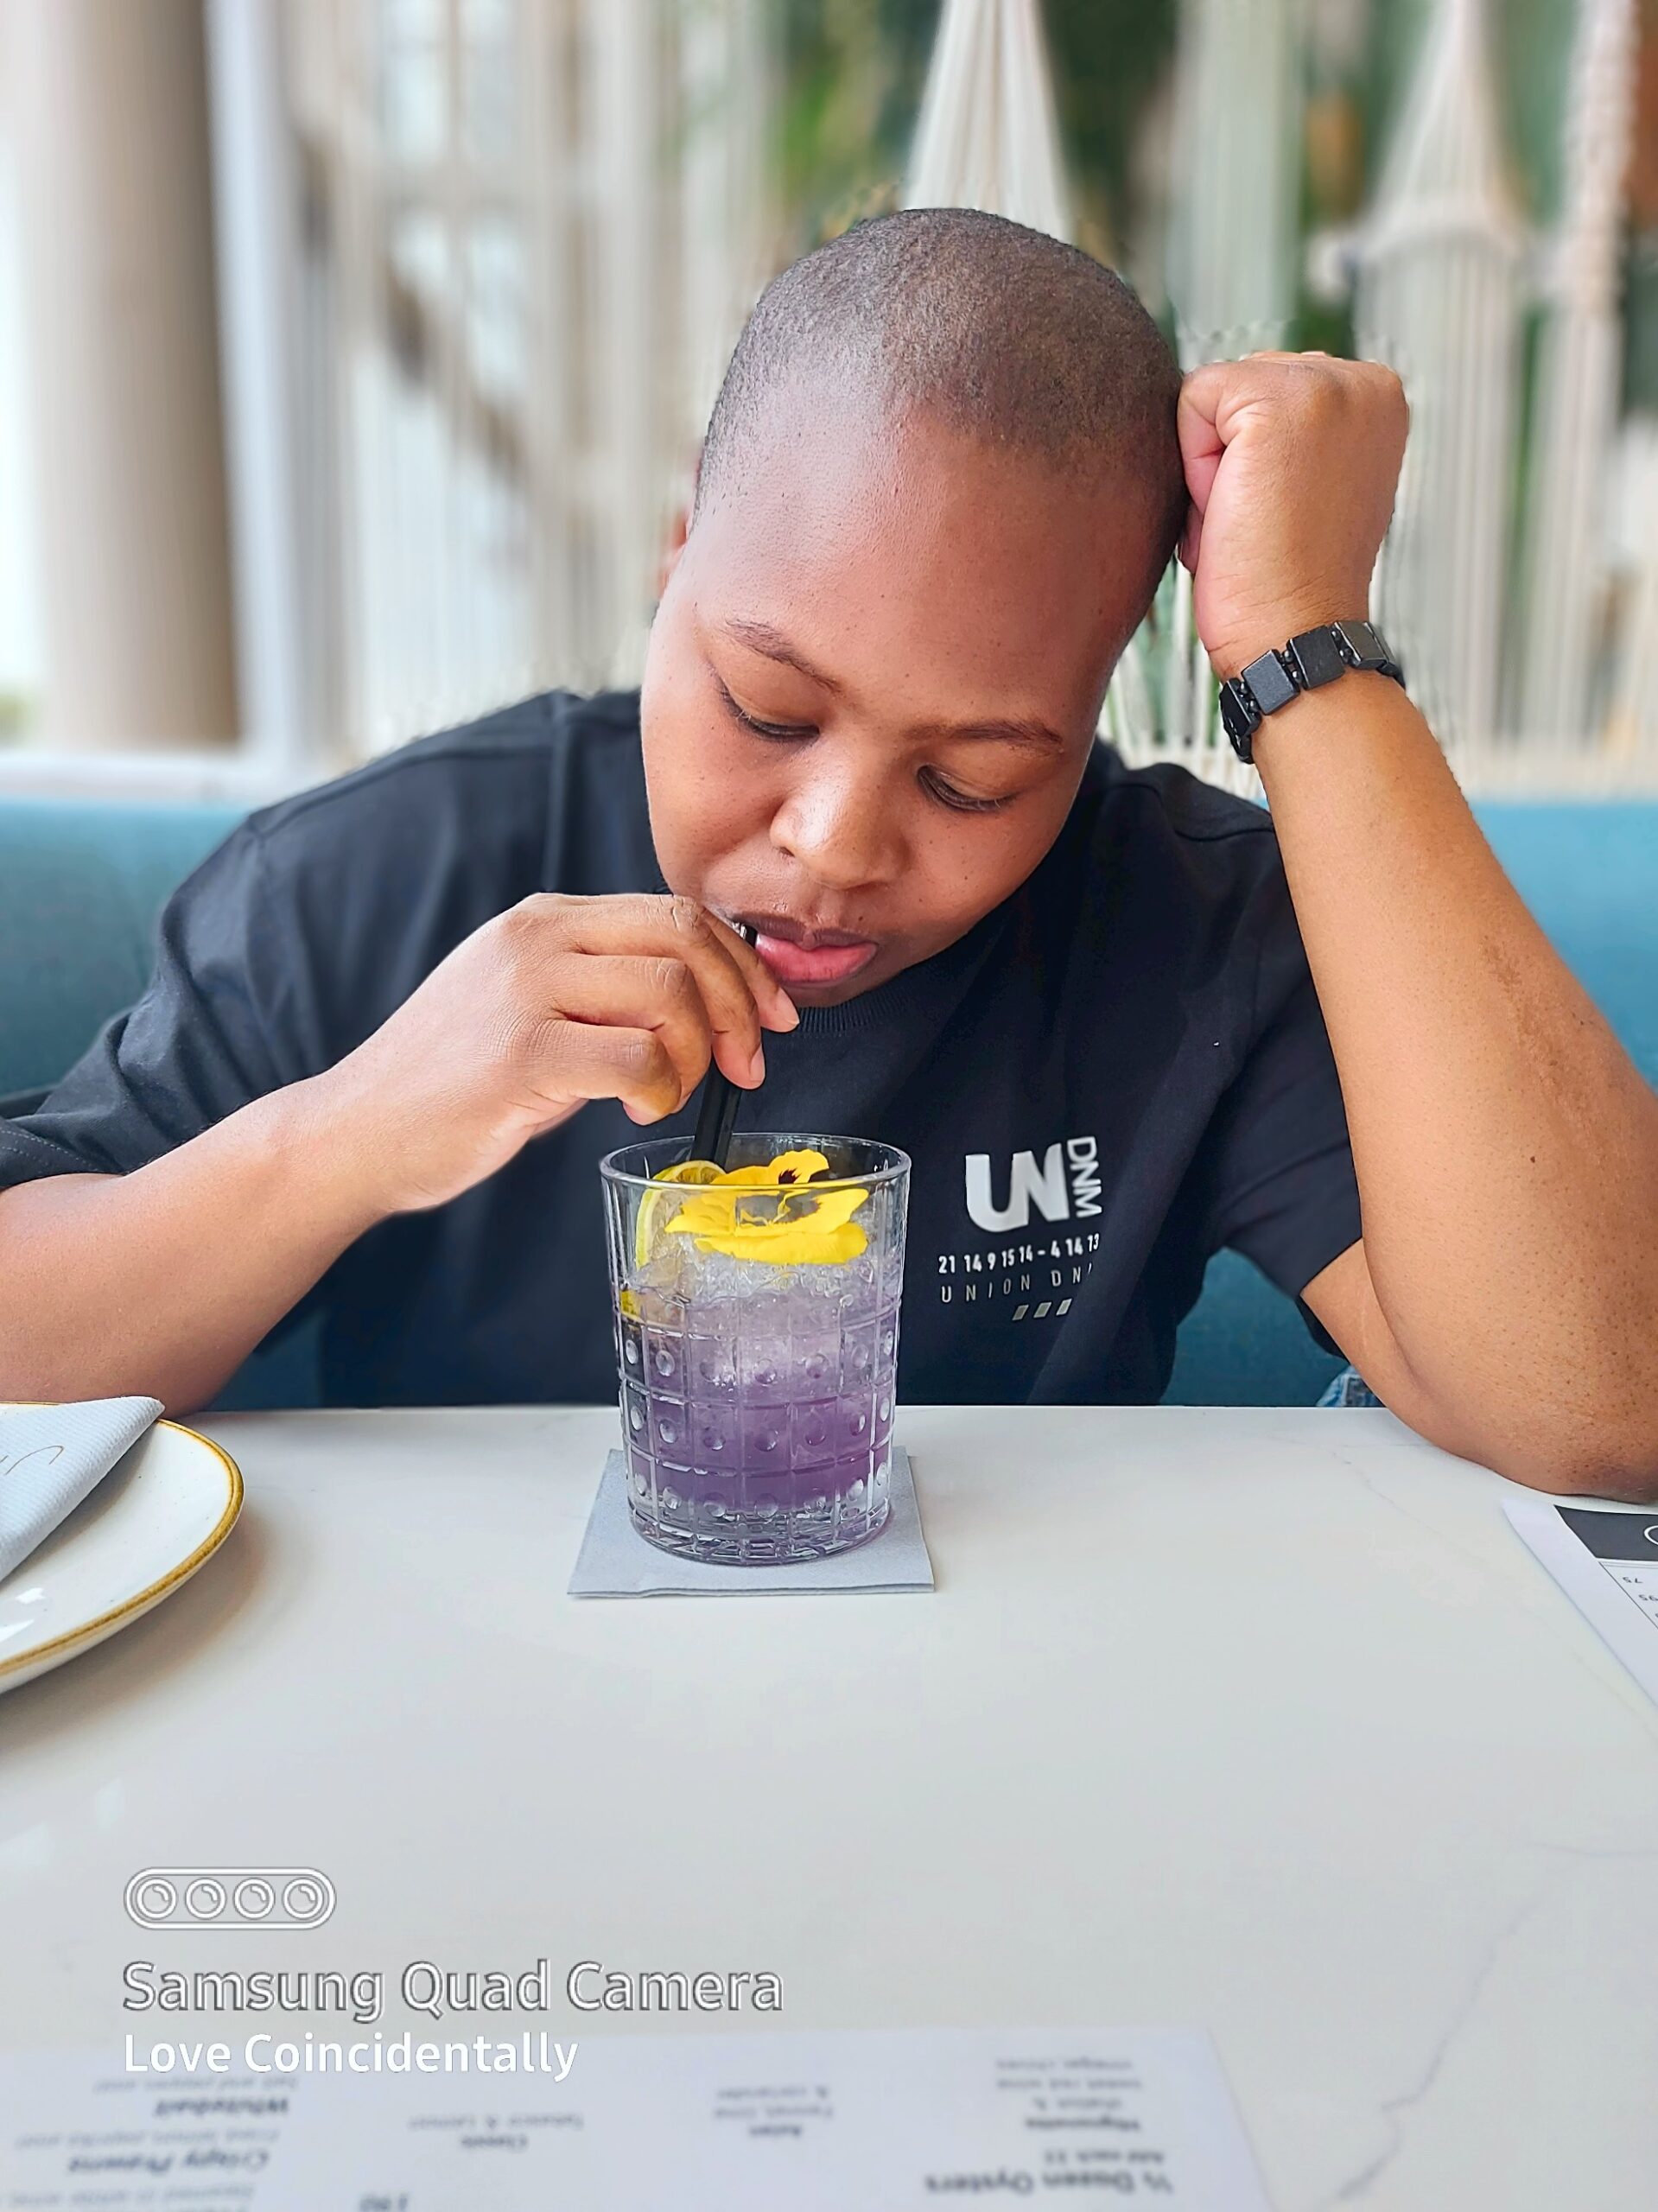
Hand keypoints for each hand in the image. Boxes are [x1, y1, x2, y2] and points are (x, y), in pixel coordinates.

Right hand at [315, 894, 798, 1213]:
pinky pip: (639, 1060)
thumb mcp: (532, 1005)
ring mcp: (526, 991)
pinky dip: (662, 1092)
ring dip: (698, 1056)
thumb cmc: (457, 1081)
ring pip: (671, 996)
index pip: (678, 913)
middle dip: (741, 1006)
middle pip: (686, 940)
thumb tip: (714, 1004)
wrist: (359, 1130)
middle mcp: (538, 938)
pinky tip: (636, 1111)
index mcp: (547, 918)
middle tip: (747, 1064)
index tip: (773, 1018)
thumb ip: (606, 988)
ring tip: (670, 1093)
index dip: (743, 965)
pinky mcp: (521, 1055)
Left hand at [1177, 352, 1407, 677]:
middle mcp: (1364, 380)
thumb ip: (1289, 433)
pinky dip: (1194, 465)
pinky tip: (1234, 510)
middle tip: (1264, 523)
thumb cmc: (1286, 583)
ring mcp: (1329, 384)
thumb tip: (1236, 414)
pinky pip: (1189, 400)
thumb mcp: (1308, 484)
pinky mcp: (1281, 400)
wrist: (1296, 638)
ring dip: (1209, 464)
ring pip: (1211, 395)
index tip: (1282, 513)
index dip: (1250, 458)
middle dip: (1228, 457)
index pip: (1267, 385)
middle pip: (1237, 385)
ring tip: (1251, 519)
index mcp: (1376, 397)